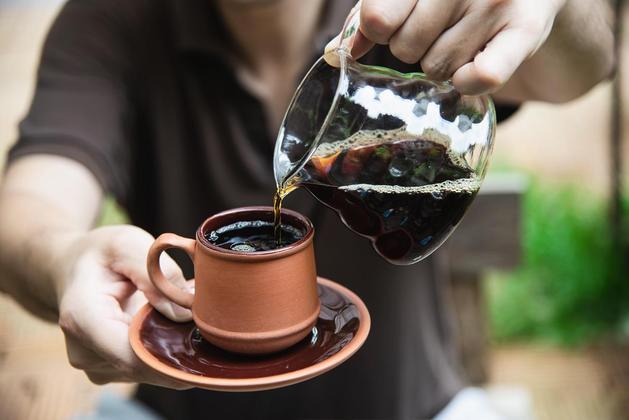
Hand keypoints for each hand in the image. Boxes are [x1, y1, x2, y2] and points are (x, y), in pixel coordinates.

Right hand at [55, 225, 192, 386]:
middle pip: (144, 367)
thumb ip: (155, 273)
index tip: (202, 339)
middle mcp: (84, 351)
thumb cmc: (102, 253)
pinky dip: (165, 349)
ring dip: (173, 348)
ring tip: (179, 313)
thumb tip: (184, 314)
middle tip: (205, 320)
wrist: (74, 267)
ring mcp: (96, 365)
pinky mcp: (110, 370)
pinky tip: (168, 325)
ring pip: (150, 371)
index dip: (169, 355)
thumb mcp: (127, 244)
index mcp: (83, 318)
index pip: (130, 355)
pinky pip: (148, 369)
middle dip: (179, 348)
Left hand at [328, 0, 565, 94]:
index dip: (378, 29)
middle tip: (436, 30)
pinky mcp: (527, 29)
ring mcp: (496, 0)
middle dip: (412, 47)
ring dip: (441, 64)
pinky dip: (469, 81)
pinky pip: (483, 76)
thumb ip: (373, 14)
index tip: (389, 24)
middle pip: (405, 47)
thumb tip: (336, 51)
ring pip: (437, 67)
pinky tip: (472, 68)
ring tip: (462, 38)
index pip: (378, 17)